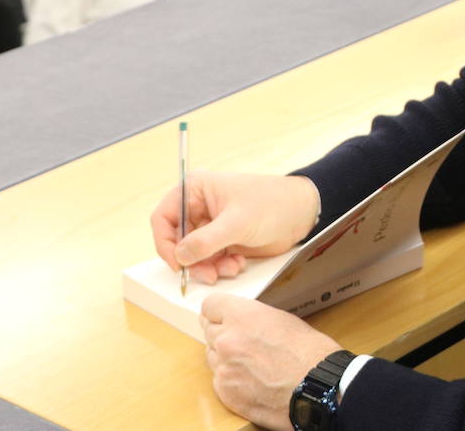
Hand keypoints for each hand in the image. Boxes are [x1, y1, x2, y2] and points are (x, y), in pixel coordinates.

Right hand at [151, 173, 320, 285]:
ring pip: (193, 255)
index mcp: (195, 190)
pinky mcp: (223, 241)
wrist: (301, 213)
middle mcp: (199, 207)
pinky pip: (210, 261)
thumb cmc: (272, 203)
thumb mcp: (237, 222)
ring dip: (208, 267)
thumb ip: (206, 241)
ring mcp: (211, 226)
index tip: (177, 263)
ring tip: (229, 268)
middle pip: (177, 241)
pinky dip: (220, 267)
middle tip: (207, 274)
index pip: (163, 217)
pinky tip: (237, 264)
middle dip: (191, 261)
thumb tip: (180, 255)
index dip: (164, 242)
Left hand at [202, 296, 342, 429]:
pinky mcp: (225, 392)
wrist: (316, 386)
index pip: (210, 305)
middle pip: (208, 330)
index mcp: (241, 316)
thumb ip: (252, 319)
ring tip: (250, 363)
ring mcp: (223, 368)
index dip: (218, 310)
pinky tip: (251, 380)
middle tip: (241, 340)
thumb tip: (240, 323)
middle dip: (223, 332)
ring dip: (225, 356)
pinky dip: (230, 378)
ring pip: (212, 355)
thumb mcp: (280, 319)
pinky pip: (218, 379)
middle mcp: (226, 340)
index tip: (221, 315)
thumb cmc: (307, 352)